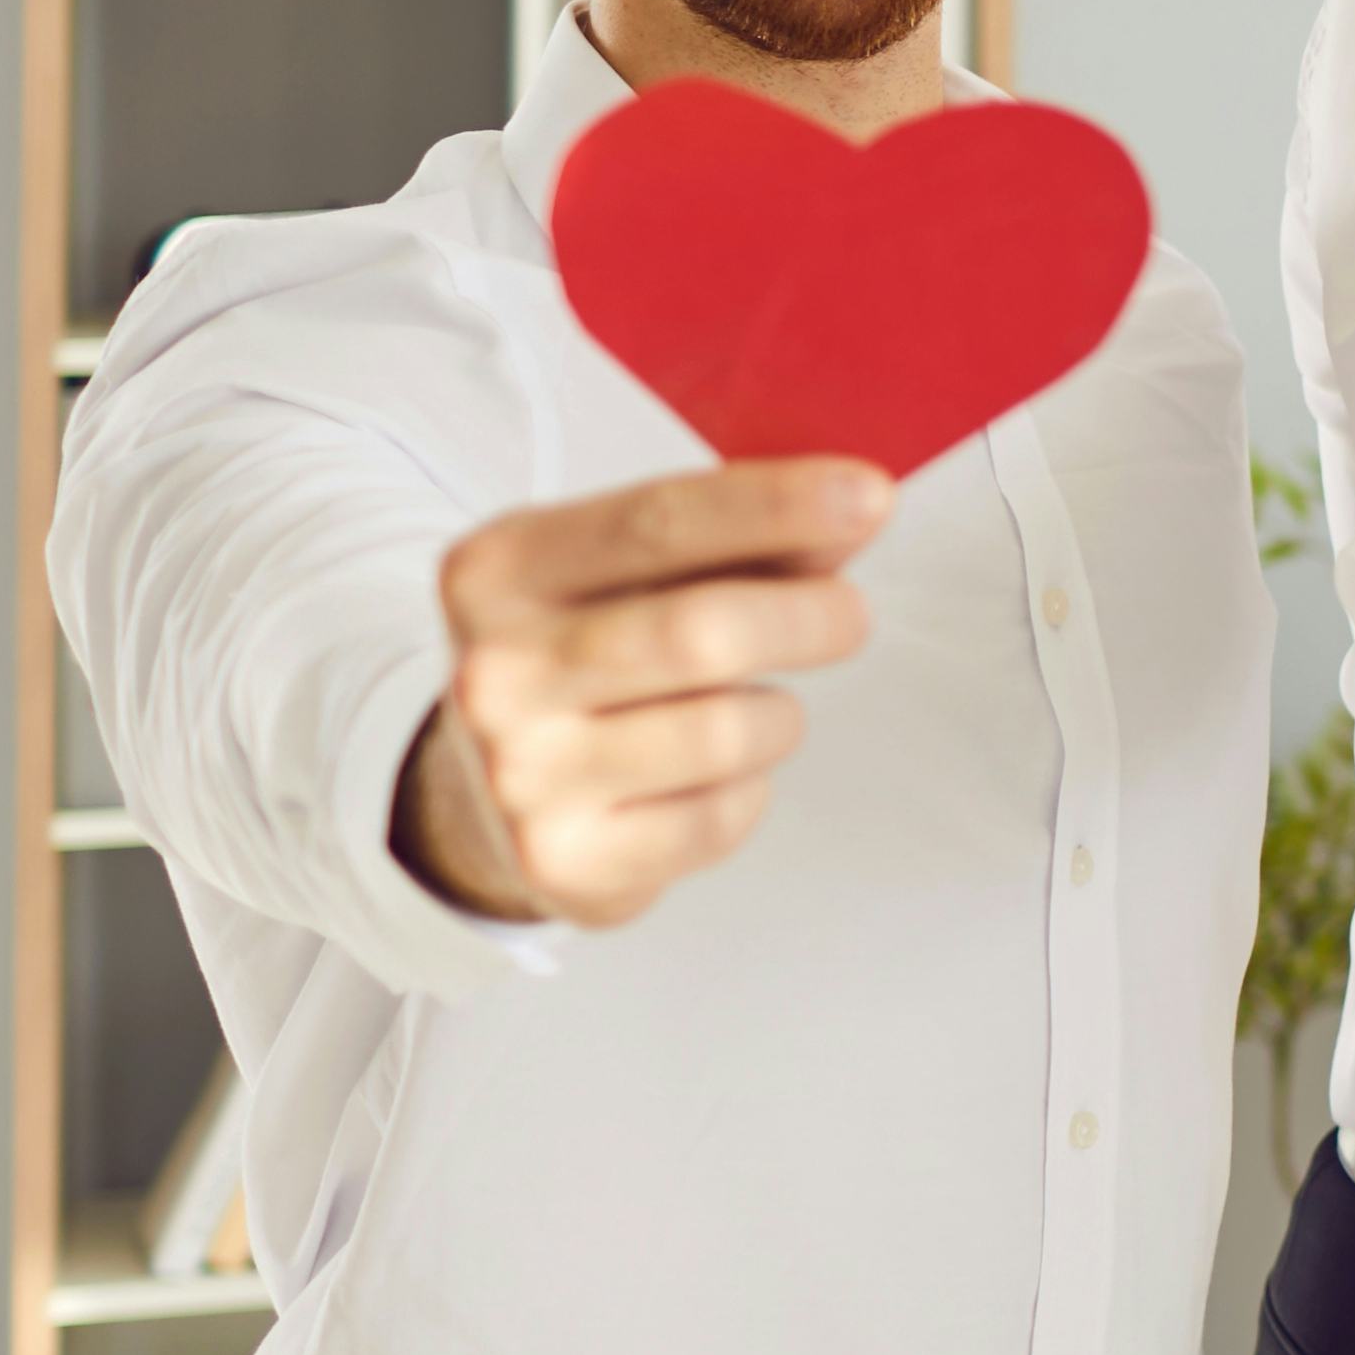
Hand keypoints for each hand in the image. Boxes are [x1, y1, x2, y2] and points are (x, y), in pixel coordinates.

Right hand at [392, 457, 892, 925]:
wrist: (485, 795)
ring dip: (778, 716)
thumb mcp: (623, 576)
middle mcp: (497, 671)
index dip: (775, 506)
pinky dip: (748, 790)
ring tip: (752, 710)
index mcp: (500, 571)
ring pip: (728, 733)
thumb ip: (733, 540)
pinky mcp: (565, 859)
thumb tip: (854, 511)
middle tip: (847, 615)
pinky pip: (721, 816)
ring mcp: (522, 773)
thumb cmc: (583, 660)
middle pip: (702, 633)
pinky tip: (711, 778)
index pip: (657, 523)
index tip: (869, 495)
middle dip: (809, 617)